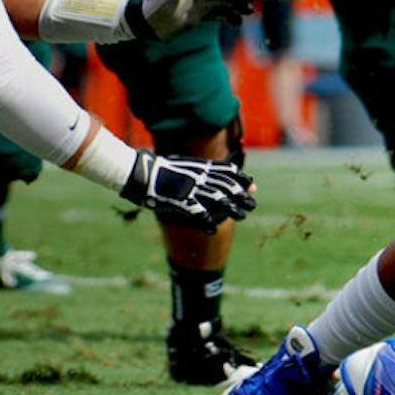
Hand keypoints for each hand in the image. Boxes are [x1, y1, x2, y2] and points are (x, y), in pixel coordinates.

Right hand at [119, 150, 255, 230]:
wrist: (142, 173)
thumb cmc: (161, 169)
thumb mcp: (185, 165)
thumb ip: (201, 170)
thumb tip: (211, 173)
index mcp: (201, 166)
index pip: (228, 171)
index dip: (242, 179)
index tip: (252, 186)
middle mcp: (200, 176)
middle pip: (228, 187)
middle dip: (242, 196)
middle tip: (252, 205)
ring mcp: (191, 189)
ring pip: (219, 199)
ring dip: (232, 209)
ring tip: (242, 216)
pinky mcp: (181, 201)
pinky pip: (199, 213)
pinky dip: (208, 222)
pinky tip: (214, 229)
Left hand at [125, 0, 253, 40]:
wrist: (147, 23)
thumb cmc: (155, 8)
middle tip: (249, 7)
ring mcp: (199, 3)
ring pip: (224, 1)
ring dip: (237, 6)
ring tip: (247, 14)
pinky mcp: (198, 15)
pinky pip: (218, 13)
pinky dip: (229, 16)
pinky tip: (237, 22)